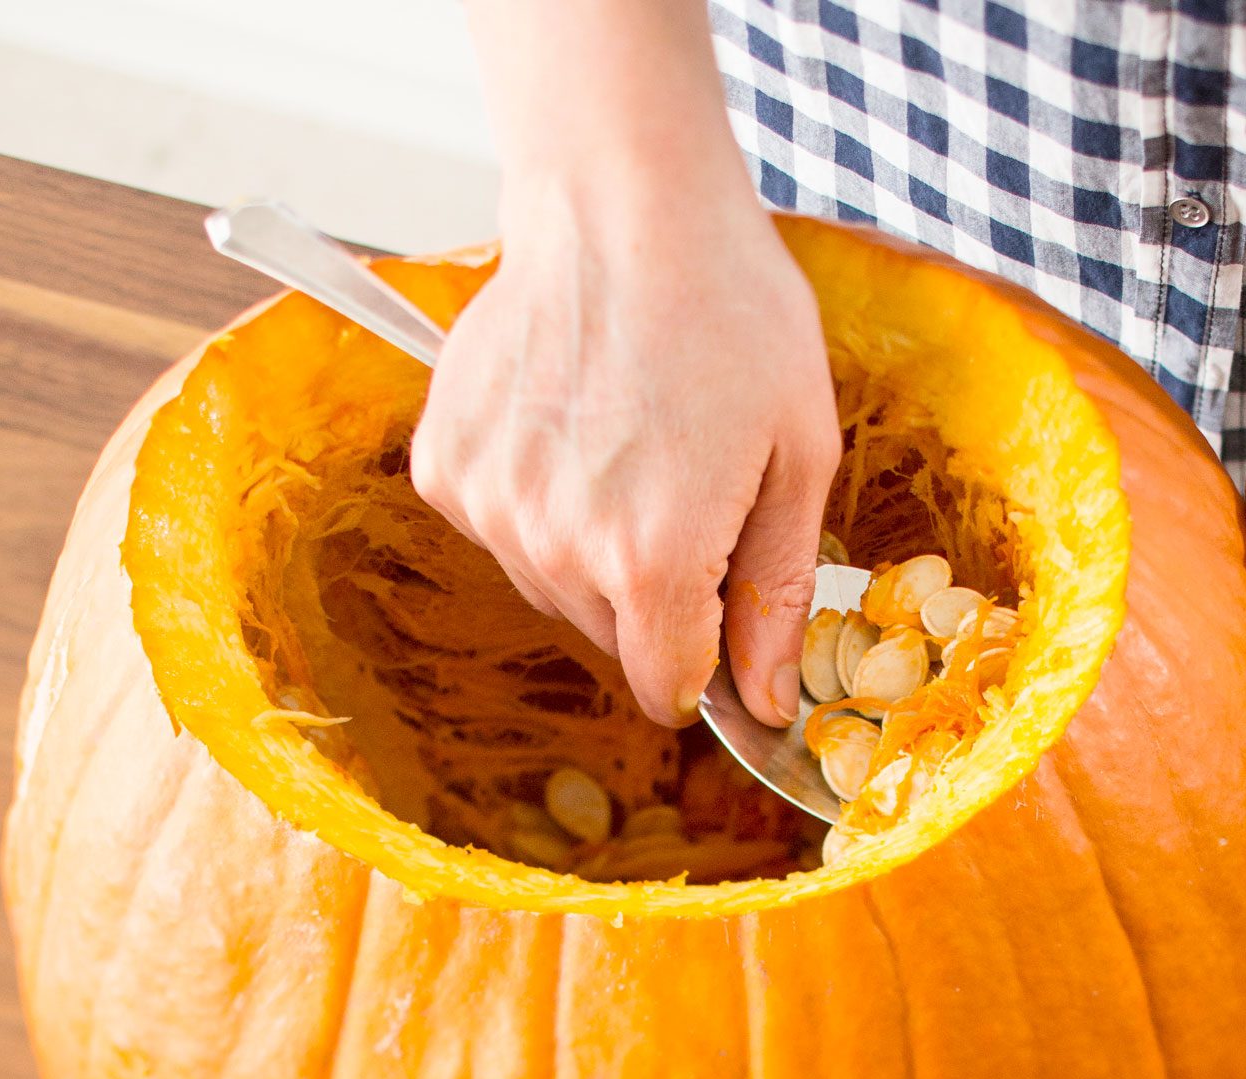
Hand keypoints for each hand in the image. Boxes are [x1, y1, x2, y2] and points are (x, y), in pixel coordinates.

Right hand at [413, 0, 840, 726]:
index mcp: (653, 560)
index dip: (700, 665)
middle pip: (613, 638)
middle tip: (687, 490)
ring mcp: (491, 506)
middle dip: (656, 594)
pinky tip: (575, 430)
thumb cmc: (732, 316)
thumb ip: (776, 598)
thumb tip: (767, 705)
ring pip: (555, 589)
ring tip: (631, 448)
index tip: (715, 614)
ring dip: (594, 550)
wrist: (622, 206)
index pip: (665, 688)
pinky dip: (540, 503)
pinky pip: (504, 532)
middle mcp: (557, 548)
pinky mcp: (446, 467)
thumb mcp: (799, 459)